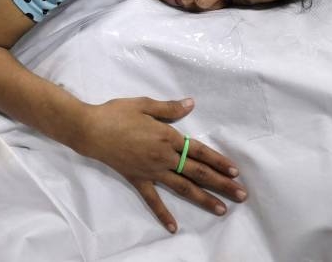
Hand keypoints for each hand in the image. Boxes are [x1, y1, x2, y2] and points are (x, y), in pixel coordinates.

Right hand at [79, 97, 246, 232]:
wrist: (90, 130)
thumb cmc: (117, 113)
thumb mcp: (144, 104)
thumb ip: (169, 108)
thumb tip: (191, 104)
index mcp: (167, 136)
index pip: (199, 151)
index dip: (218, 161)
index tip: (235, 171)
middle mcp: (163, 156)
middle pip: (197, 172)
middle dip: (221, 183)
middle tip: (240, 194)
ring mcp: (151, 170)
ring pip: (182, 187)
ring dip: (203, 198)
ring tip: (221, 209)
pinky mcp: (137, 179)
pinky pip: (152, 200)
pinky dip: (163, 214)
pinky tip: (173, 227)